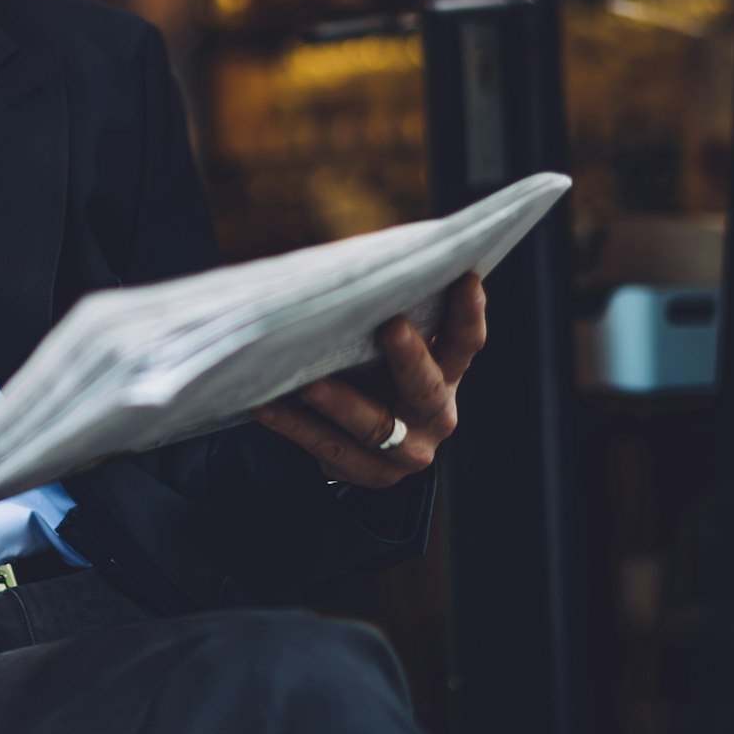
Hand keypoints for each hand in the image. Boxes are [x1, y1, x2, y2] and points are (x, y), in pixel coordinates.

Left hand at [252, 273, 486, 488]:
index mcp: (448, 375)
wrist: (367, 448)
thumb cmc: (377, 375)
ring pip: (376, 426)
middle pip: (427, 388)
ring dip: (342, 404)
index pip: (465, 343)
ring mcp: (405, 450)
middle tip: (391, 326)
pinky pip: (327, 447)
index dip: (469, 313)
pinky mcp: (368, 472)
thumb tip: (352, 261)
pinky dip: (294, 425)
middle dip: (410, 358)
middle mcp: (435, 414)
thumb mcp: (391, 348)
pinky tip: (265, 406)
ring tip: (308, 385)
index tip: (465, 278)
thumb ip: (384, 313)